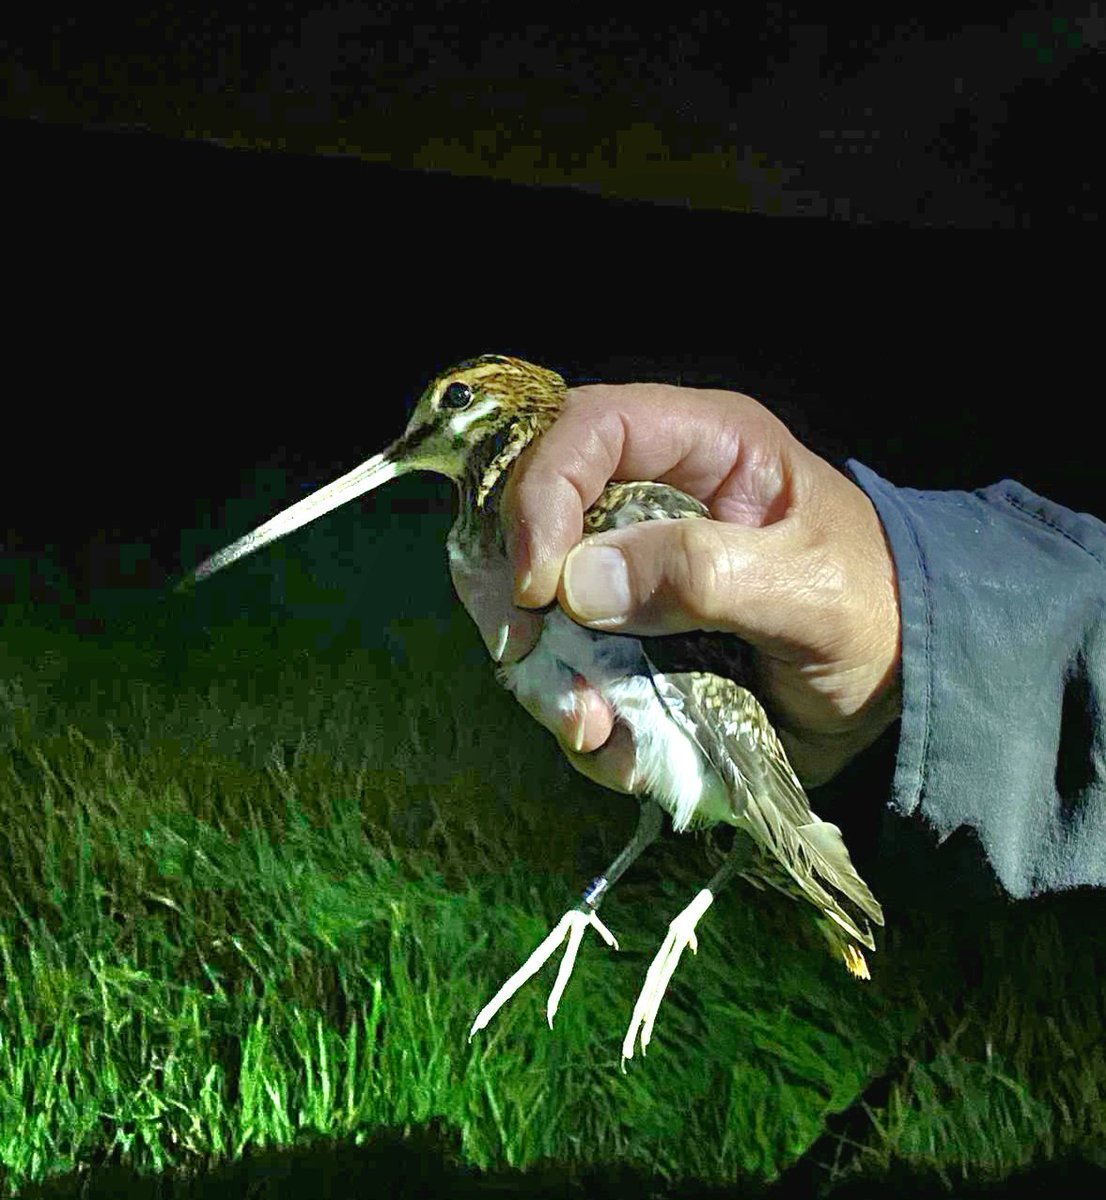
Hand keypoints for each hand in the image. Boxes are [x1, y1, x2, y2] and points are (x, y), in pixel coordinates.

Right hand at [453, 381, 901, 789]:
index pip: (585, 430)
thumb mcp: (809, 590)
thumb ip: (705, 574)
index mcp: (702, 448)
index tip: (540, 586)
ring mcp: (629, 573)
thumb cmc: (876, 614)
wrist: (896, 690)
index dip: (541, 494)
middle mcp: (649, 499)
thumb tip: (578, 583)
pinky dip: (576, 713)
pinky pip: (566, 669)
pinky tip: (615, 746)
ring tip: (593, 728)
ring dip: (545, 672)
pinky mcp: (624, 638)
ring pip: (534, 604)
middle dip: (516, 593)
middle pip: (529, 514)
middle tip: (528, 655)